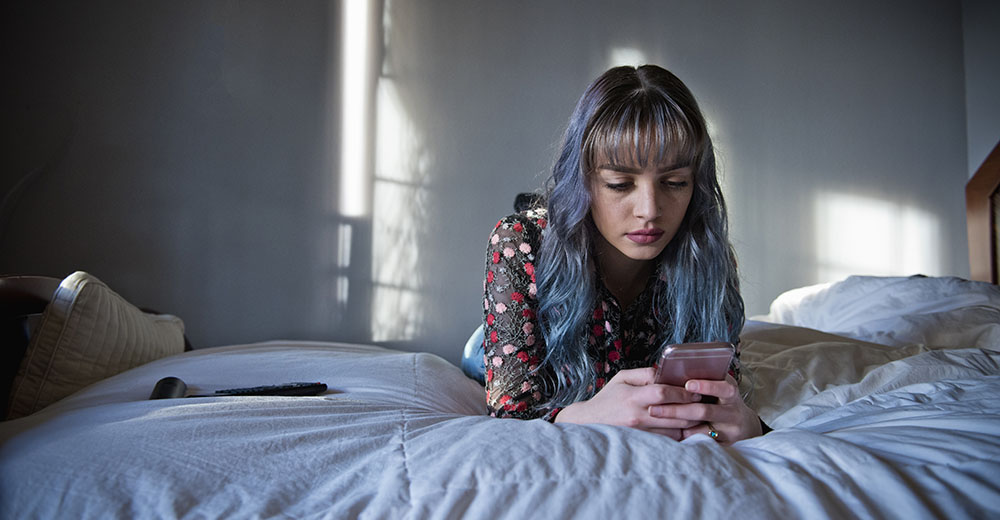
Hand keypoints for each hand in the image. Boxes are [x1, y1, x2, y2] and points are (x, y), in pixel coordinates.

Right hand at [554, 367, 702, 438]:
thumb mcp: (621, 378)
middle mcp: (637, 416)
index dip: (682, 392)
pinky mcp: (643, 442)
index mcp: (632, 397)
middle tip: (704, 402)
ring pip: (674, 429)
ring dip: (689, 422)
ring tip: (700, 414)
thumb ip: (644, 374)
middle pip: (674, 413)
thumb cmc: (607, 398)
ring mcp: (641, 432)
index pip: (663, 393)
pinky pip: (668, 439)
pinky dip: (680, 433)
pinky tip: (687, 427)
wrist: (589, 422)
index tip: (695, 390)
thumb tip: (665, 372)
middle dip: (692, 408)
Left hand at [648, 375, 762, 443]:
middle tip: (654, 409)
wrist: (744, 425)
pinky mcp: (724, 445)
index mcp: (730, 392)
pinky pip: (700, 442)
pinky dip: (684, 438)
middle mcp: (732, 411)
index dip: (706, 386)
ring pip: (700, 430)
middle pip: (704, 411)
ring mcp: (729, 430)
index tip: (687, 385)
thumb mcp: (720, 386)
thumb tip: (676, 372)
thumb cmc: (723, 399)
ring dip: (677, 426)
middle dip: (677, 410)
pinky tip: (667, 434)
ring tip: (656, 421)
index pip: (722, 387)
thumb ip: (705, 380)